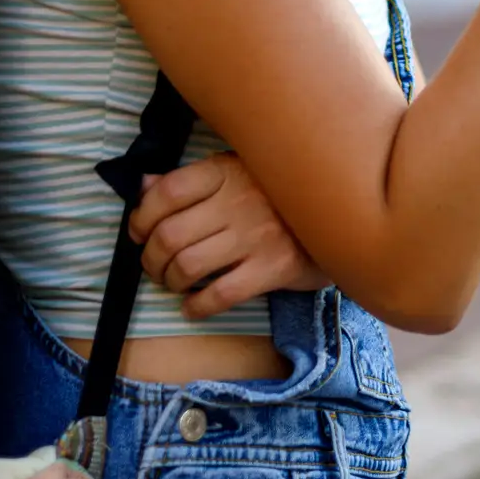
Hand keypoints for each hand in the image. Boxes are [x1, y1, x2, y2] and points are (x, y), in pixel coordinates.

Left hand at [128, 153, 328, 320]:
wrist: (341, 216)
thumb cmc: (279, 194)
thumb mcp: (237, 171)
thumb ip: (190, 180)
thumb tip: (142, 186)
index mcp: (227, 171)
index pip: (166, 192)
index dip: (141, 216)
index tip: (137, 232)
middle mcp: (239, 201)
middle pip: (169, 235)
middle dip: (150, 258)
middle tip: (153, 266)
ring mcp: (257, 236)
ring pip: (189, 266)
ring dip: (169, 281)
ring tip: (173, 283)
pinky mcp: (273, 268)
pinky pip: (221, 294)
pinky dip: (197, 307)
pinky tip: (192, 307)